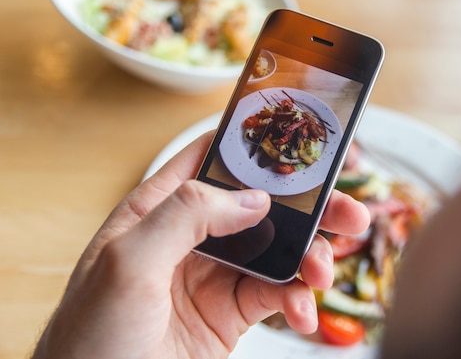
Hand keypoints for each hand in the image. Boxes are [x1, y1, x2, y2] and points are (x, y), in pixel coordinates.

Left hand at [31, 131, 369, 358]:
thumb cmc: (90, 337)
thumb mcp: (127, 264)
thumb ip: (186, 216)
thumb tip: (252, 199)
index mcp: (158, 209)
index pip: (212, 160)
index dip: (257, 147)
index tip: (301, 144)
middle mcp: (191, 236)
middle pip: (262, 206)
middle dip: (309, 207)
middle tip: (348, 213)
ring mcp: (215, 275)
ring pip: (279, 250)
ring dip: (311, 258)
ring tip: (322, 273)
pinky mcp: (231, 313)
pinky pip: (276, 295)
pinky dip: (298, 300)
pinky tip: (302, 313)